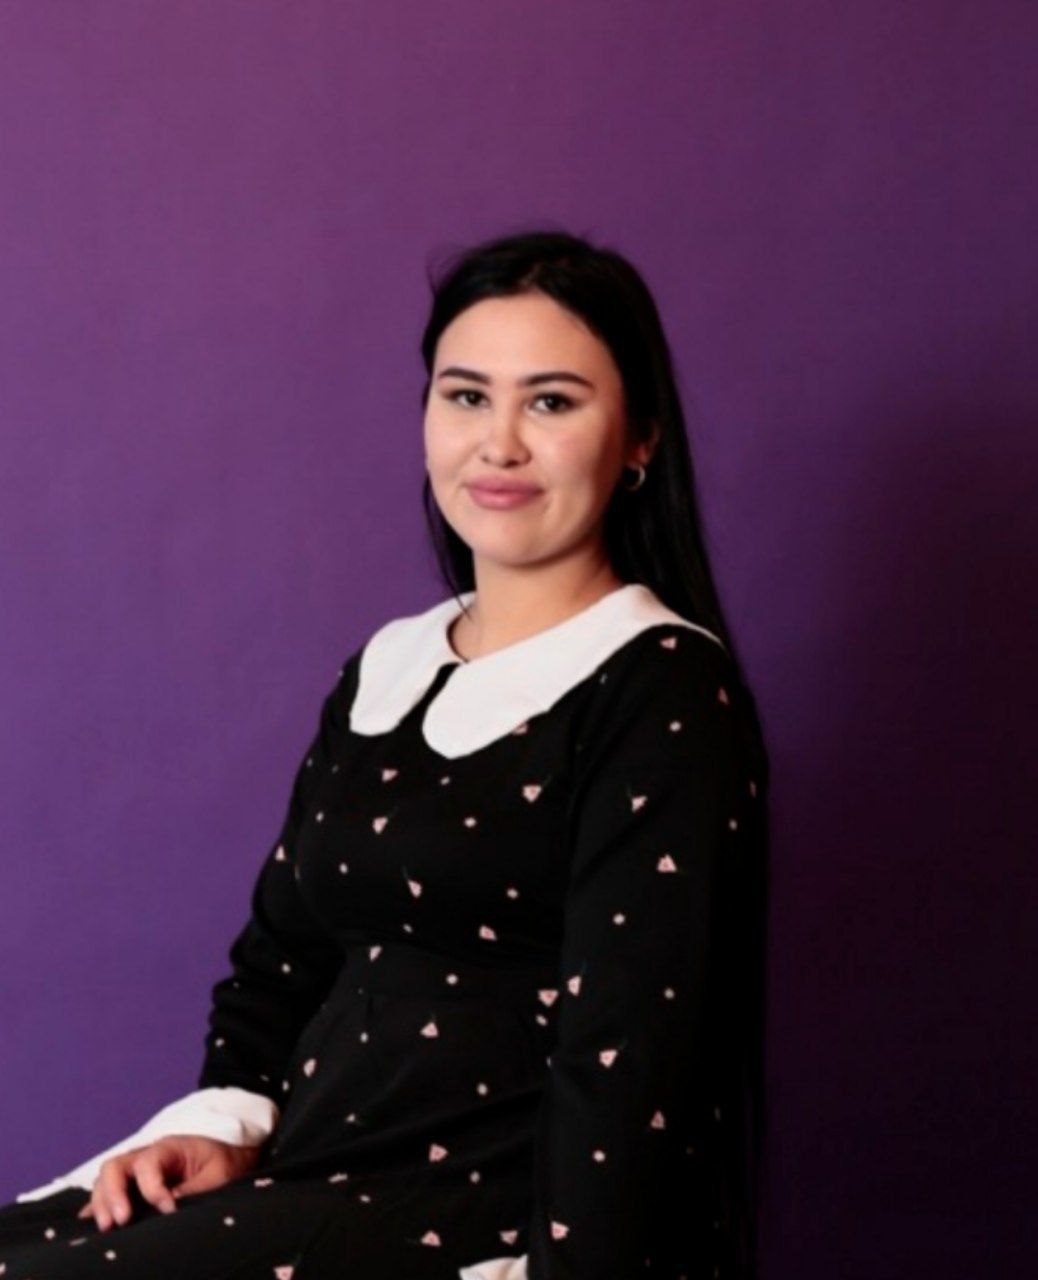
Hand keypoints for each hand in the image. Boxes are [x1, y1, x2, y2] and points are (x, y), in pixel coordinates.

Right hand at [75, 1135, 261, 1230]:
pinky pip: (108, 1192)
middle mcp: (147, 1156)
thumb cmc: (224, 1163)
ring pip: (106, 1180)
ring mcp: (137, 1171)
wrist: (230, 1159)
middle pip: (115, 1167)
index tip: (168, 1209)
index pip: (147, 1164)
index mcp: (169, 1147)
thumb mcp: (218, 1174)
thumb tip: (168, 1209)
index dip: (153, 1189)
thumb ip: (193, 1190)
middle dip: (112, 1194)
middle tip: (120, 1221)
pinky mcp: (134, 1187)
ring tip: (107, 1227)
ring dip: (101, 1202)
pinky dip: (97, 1205)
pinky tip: (88, 1220)